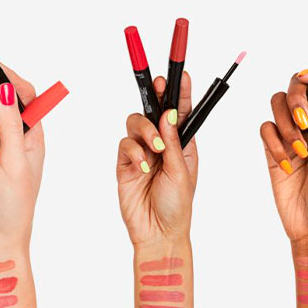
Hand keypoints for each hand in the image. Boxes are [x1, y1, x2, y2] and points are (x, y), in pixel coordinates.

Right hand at [117, 72, 196, 245]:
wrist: (158, 233)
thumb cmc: (177, 206)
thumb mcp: (181, 172)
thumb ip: (173, 142)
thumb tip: (169, 114)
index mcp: (182, 144)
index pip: (180, 112)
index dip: (180, 92)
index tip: (183, 75)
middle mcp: (162, 145)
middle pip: (153, 111)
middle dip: (156, 97)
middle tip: (158, 88)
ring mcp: (142, 153)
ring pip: (136, 123)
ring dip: (145, 130)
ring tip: (155, 149)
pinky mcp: (125, 164)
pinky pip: (125, 145)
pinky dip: (134, 152)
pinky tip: (144, 167)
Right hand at [260, 69, 307, 242]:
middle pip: (297, 90)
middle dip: (295, 100)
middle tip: (301, 122)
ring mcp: (292, 136)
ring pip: (278, 106)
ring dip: (284, 126)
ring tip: (297, 152)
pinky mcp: (274, 150)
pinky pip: (265, 131)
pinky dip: (273, 144)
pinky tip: (286, 165)